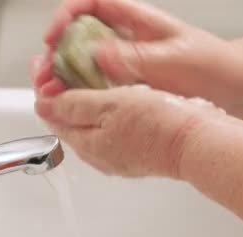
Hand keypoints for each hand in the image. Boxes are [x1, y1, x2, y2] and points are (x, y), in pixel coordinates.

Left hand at [32, 83, 226, 177]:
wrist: (199, 144)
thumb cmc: (160, 124)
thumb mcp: (110, 106)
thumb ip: (74, 105)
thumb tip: (43, 105)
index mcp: (86, 145)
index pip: (53, 117)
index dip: (45, 92)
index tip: (43, 71)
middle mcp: (98, 157)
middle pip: (69, 123)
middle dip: (61, 98)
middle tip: (59, 71)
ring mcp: (118, 159)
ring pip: (90, 128)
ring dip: (82, 105)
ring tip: (83, 82)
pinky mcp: (136, 156)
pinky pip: (111, 133)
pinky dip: (104, 115)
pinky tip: (113, 102)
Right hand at [34, 0, 242, 116]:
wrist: (231, 90)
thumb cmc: (211, 65)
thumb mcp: (174, 57)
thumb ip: (136, 56)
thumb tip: (98, 53)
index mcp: (132, 18)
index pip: (87, 4)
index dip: (64, 16)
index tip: (52, 36)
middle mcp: (119, 37)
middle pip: (72, 36)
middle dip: (51, 53)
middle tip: (42, 75)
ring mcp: (118, 61)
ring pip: (76, 63)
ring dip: (57, 76)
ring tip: (47, 93)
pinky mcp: (119, 84)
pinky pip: (88, 85)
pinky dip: (72, 93)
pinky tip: (63, 104)